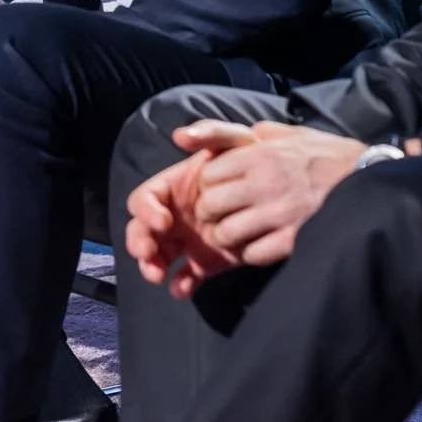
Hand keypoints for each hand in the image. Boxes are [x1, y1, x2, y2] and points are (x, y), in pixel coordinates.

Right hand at [123, 120, 257, 297]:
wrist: (281, 187)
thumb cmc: (251, 160)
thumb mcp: (233, 140)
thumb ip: (209, 133)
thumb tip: (179, 135)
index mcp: (173, 189)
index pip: (144, 200)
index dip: (146, 211)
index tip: (162, 221)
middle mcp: (175, 216)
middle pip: (142, 231)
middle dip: (140, 242)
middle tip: (149, 253)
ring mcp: (188, 241)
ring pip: (158, 256)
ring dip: (152, 265)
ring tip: (158, 274)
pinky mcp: (205, 262)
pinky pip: (186, 277)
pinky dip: (180, 285)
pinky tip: (181, 288)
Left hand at [188, 122, 365, 269]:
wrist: (372, 180)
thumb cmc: (331, 156)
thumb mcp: (295, 134)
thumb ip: (263, 133)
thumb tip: (242, 132)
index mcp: (261, 154)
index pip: (208, 173)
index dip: (208, 184)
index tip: (217, 189)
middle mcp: (265, 182)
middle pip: (210, 205)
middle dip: (210, 213)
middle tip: (220, 215)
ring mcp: (279, 213)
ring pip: (226, 233)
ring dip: (227, 237)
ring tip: (236, 234)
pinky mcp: (294, 239)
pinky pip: (253, 254)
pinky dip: (250, 253)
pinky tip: (258, 245)